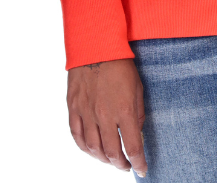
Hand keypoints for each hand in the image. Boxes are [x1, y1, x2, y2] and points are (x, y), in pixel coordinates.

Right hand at [67, 58, 147, 174]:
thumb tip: (136, 133)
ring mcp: (87, 113)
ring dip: (103, 159)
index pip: (132, 146)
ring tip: (111, 161)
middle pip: (111, 152)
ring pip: (93, 149)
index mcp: (124, 110)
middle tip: (126, 166)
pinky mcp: (74, 109)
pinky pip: (77, 136)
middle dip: (120, 164)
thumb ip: (137, 114)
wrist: (97, 47)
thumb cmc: (121, 66)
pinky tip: (92, 151)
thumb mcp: (138, 88)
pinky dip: (85, 149)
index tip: (142, 170)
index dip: (138, 162)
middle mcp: (104, 116)